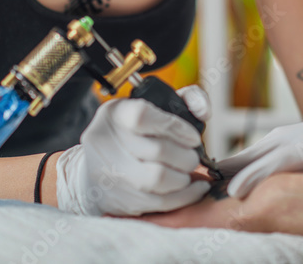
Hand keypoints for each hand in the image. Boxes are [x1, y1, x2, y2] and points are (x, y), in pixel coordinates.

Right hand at [55, 84, 211, 215]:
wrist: (98, 165)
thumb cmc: (135, 132)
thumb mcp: (154, 105)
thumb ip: (186, 99)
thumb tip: (204, 111)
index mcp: (115, 114)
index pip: (143, 116)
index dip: (174, 126)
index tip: (192, 136)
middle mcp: (105, 143)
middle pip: (157, 151)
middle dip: (186, 155)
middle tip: (193, 155)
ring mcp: (108, 175)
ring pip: (158, 180)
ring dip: (185, 177)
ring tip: (188, 170)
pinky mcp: (118, 201)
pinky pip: (159, 203)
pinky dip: (185, 196)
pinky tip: (195, 188)